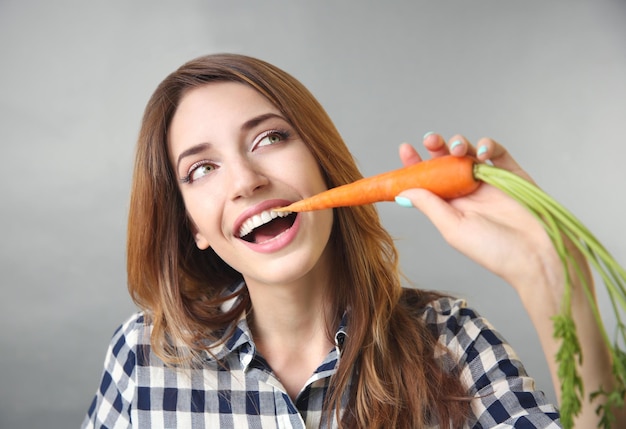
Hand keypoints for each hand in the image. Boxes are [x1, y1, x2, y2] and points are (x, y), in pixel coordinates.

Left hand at [396, 133, 562, 295]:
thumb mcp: (454, 228)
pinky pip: (498, 152)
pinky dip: (488, 146)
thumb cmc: (495, 250)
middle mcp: (468, 192)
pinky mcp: (512, 174)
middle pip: (446, 162)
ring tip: (455, 148)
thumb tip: (403, 191)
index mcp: (451, 206)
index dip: (416, 165)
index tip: (405, 149)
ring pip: (469, 153)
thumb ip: (430, 206)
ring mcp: (490, 181)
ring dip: (459, 144)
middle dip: (436, 147)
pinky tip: (482, 152)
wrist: (537, 255)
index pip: (428, 180)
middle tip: (429, 140)